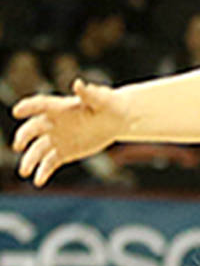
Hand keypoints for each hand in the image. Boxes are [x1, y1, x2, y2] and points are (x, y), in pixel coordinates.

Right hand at [12, 79, 128, 186]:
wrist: (116, 120)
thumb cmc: (108, 104)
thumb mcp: (101, 99)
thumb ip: (88, 93)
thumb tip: (78, 84)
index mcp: (61, 107)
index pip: (41, 105)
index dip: (29, 107)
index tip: (17, 111)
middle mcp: (53, 123)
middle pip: (33, 130)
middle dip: (24, 137)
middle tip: (19, 145)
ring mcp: (56, 139)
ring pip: (38, 151)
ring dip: (29, 161)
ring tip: (25, 172)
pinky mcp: (62, 152)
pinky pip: (49, 163)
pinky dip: (43, 172)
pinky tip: (39, 182)